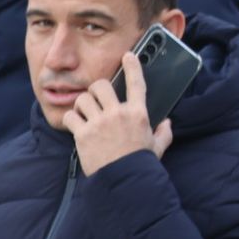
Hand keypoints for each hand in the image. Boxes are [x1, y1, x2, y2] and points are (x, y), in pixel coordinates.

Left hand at [63, 53, 168, 173]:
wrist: (124, 183)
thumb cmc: (140, 164)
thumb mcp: (157, 147)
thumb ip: (164, 133)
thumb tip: (167, 123)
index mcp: (138, 114)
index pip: (137, 83)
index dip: (133, 66)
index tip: (129, 56)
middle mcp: (119, 114)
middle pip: (101, 85)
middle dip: (96, 90)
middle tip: (96, 99)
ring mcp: (100, 123)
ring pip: (83, 98)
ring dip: (82, 105)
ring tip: (85, 114)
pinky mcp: (83, 134)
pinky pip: (70, 116)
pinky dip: (71, 119)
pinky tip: (75, 126)